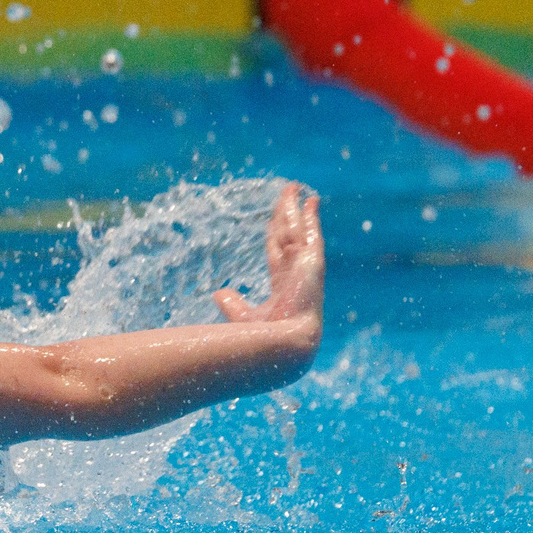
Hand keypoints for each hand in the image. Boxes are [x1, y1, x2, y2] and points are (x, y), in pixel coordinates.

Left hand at [215, 184, 323, 328]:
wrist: (285, 344)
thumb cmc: (266, 338)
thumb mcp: (244, 318)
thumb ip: (233, 305)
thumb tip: (219, 294)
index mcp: (284, 286)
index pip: (278, 252)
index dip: (276, 234)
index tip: (275, 220)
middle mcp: (297, 273)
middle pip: (289, 235)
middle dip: (286, 215)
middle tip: (286, 195)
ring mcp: (306, 267)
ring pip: (298, 230)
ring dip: (294, 208)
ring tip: (293, 188)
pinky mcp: (313, 262)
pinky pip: (311, 233)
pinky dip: (312, 217)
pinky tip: (311, 201)